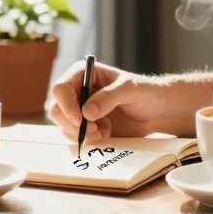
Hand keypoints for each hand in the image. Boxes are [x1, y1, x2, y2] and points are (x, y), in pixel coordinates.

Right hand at [48, 60, 174, 142]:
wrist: (156, 111)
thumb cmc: (144, 92)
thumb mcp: (129, 89)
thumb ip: (108, 98)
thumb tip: (86, 113)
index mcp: (82, 74)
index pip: (61, 88)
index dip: (66, 105)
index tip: (80, 119)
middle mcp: (77, 91)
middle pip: (57, 110)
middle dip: (73, 124)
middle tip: (95, 130)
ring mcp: (79, 110)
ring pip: (63, 126)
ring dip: (81, 133)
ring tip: (103, 131)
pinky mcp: (86, 126)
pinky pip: (75, 136)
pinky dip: (88, 139)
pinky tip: (105, 134)